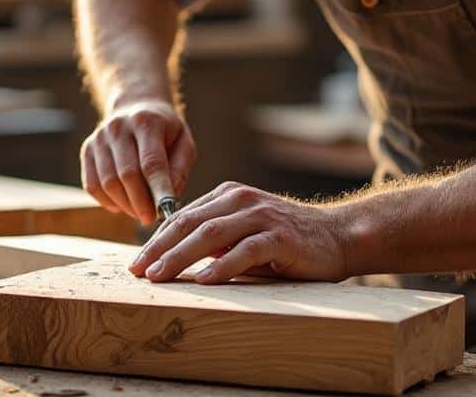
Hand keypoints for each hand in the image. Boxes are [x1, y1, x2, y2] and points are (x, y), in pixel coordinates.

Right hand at [80, 100, 195, 224]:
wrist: (135, 106)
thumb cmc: (165, 131)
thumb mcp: (183, 142)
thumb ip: (180, 169)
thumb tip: (169, 197)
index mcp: (146, 122)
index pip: (151, 162)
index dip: (158, 190)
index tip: (166, 212)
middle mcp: (118, 127)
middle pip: (127, 174)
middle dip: (140, 203)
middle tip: (151, 218)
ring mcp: (99, 138)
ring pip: (108, 183)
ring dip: (125, 205)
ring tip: (139, 211)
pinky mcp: (87, 150)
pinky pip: (92, 185)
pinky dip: (107, 202)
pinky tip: (122, 204)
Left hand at [129, 181, 350, 283]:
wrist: (338, 236)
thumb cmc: (287, 240)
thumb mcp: (245, 233)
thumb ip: (215, 239)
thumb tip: (174, 258)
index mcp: (228, 195)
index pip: (183, 217)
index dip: (156, 240)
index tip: (136, 264)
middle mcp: (242, 200)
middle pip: (190, 223)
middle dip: (160, 248)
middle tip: (138, 271)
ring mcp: (261, 216)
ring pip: (211, 234)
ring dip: (181, 256)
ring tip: (160, 275)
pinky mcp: (280, 236)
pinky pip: (246, 250)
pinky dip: (223, 266)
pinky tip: (204, 280)